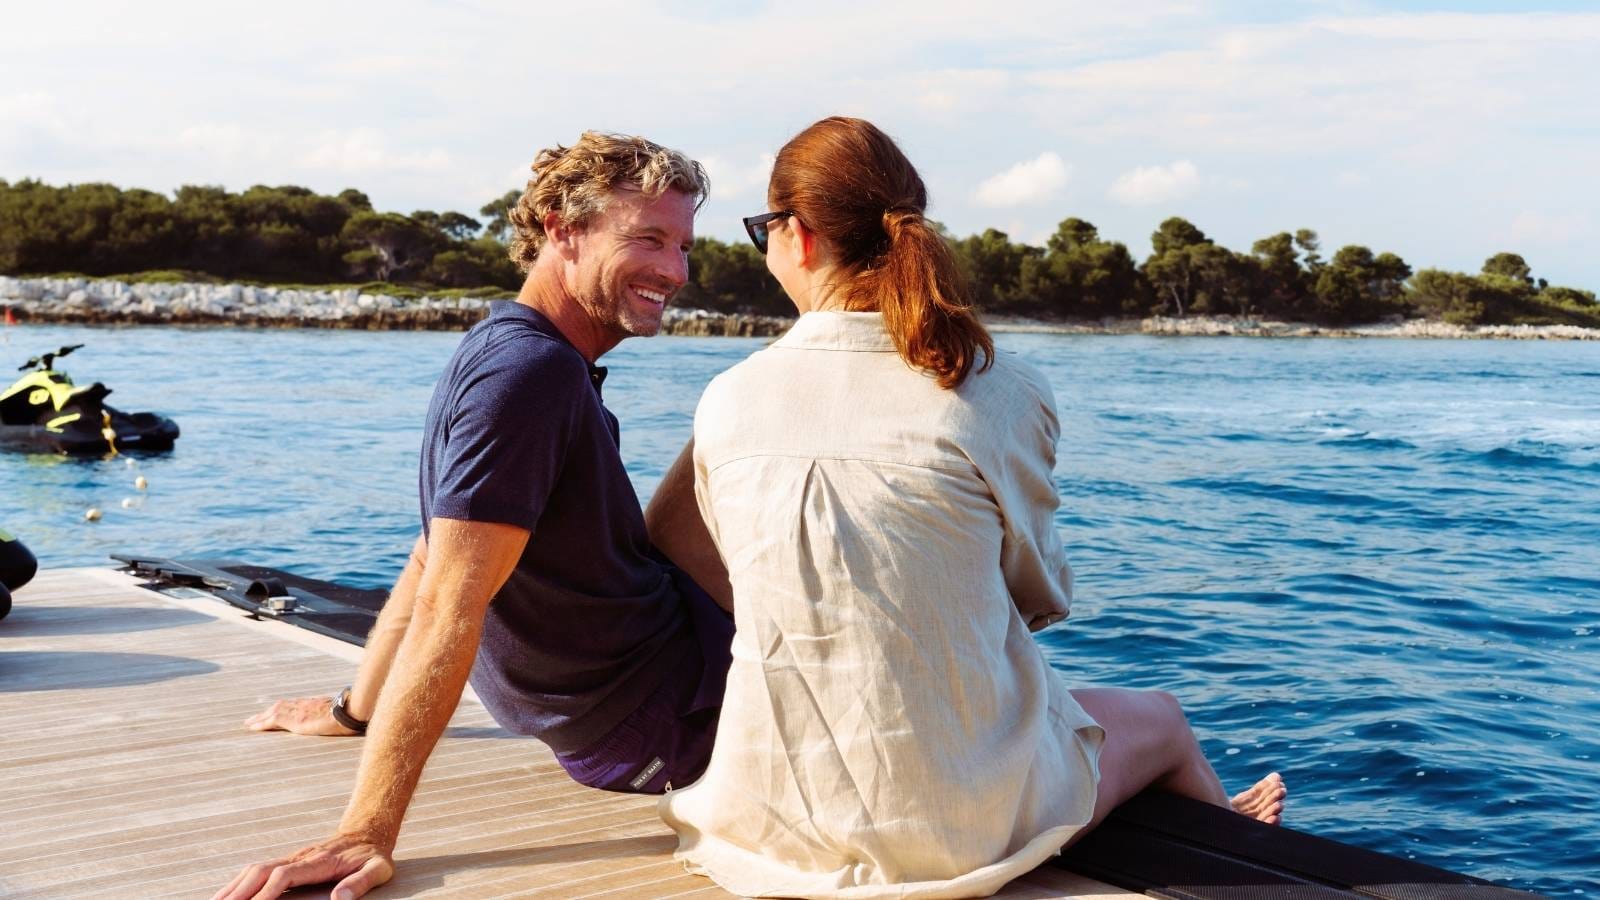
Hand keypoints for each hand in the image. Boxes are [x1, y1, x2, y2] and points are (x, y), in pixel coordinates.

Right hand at [212, 833, 393, 899]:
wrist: (368, 832)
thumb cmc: (373, 856)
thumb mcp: (377, 870)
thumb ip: (360, 883)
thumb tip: (339, 899)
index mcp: (318, 862)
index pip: (283, 875)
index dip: (266, 892)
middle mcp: (299, 858)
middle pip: (260, 871)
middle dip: (239, 891)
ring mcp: (291, 858)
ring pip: (254, 869)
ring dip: (233, 887)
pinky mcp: (288, 862)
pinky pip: (257, 870)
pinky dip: (239, 882)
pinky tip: (227, 895)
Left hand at [245, 696, 357, 736]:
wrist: (347, 713)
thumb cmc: (348, 714)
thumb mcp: (340, 711)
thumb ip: (335, 713)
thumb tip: (345, 717)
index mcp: (312, 704)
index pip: (292, 705)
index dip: (280, 709)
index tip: (272, 713)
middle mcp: (302, 705)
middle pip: (279, 707)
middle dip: (265, 713)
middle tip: (252, 719)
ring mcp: (297, 711)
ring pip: (272, 712)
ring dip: (259, 718)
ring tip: (249, 723)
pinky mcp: (294, 720)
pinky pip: (272, 721)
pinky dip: (261, 723)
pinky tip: (253, 727)